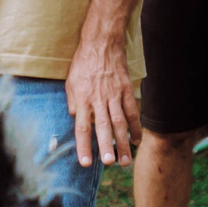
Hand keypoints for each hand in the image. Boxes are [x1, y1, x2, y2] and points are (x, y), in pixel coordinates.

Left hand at [63, 35, 139, 167]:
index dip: (83, 146)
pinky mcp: (126, 90)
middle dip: (106, 146)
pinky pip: (132, 111)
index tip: (86, 162)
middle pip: (102, 127)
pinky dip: (135, 127)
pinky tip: (136, 141)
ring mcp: (113, 95)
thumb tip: (74, 118)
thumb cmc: (83, 64)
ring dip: (122, 142)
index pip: (81, 127)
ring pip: (119, 122)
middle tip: (110, 163)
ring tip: (125, 160)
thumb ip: (73, 102)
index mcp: (82, 99)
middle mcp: (98, 99)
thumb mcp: (70, 82)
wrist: (101, 43)